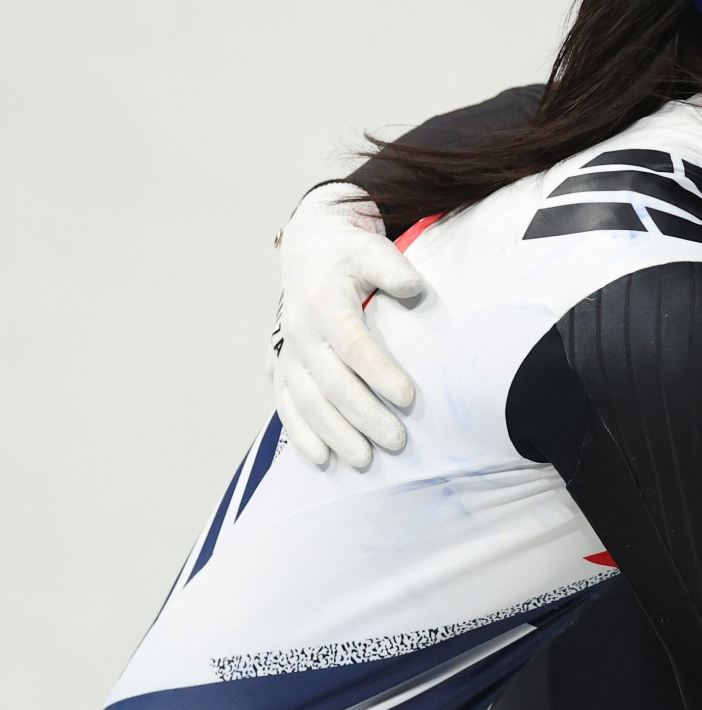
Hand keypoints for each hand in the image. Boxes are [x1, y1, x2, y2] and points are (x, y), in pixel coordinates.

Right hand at [270, 183, 426, 466]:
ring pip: (306, 402)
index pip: (354, 345)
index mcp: (324, 303)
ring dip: (334, 434)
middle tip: (397, 442)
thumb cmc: (351, 253)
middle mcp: (300, 331)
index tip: (409, 397)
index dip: (380, 373)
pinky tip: (322, 459)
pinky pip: (285, 405)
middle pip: (331, 383)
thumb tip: (416, 289)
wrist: (310, 248)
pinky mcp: (278, 366)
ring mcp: (286, 352)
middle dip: (363, 416)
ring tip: (365, 461)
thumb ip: (394, 268)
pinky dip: (301, 434)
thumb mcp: (374, 249)